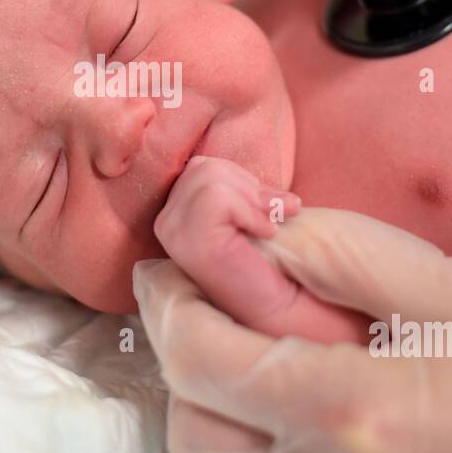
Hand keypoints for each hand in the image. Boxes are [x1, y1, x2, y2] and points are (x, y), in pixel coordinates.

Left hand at [135, 207, 451, 452]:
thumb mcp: (449, 285)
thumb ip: (338, 250)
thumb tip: (255, 229)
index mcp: (351, 411)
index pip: (202, 356)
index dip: (168, 301)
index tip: (169, 263)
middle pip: (189, 419)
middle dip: (178, 350)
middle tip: (199, 297)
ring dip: (202, 406)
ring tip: (238, 352)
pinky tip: (270, 414)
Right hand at [153, 158, 367, 343]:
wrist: (285, 309)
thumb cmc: (271, 261)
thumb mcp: (251, 211)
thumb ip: (239, 188)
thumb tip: (233, 144)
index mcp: (176, 214)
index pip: (201, 168)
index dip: (239, 180)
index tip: (268, 206)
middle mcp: (166, 224)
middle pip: (204, 169)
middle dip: (248, 187)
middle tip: (275, 215)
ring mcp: (174, 235)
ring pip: (209, 179)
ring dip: (252, 200)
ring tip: (269, 225)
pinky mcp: (191, 245)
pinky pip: (217, 199)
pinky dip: (250, 211)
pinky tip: (266, 235)